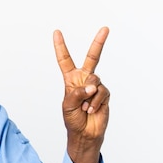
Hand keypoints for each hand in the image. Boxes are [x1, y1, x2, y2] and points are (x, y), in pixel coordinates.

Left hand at [53, 27, 109, 162]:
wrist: (85, 133)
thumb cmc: (73, 120)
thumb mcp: (68, 105)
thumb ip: (77, 93)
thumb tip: (92, 86)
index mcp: (70, 80)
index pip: (65, 60)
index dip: (60, 47)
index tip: (56, 32)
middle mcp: (84, 79)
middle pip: (92, 58)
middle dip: (99, 43)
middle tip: (106, 28)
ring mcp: (96, 86)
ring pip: (95, 80)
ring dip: (89, 95)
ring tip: (85, 107)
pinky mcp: (105, 94)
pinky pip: (101, 92)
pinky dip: (95, 102)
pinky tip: (92, 110)